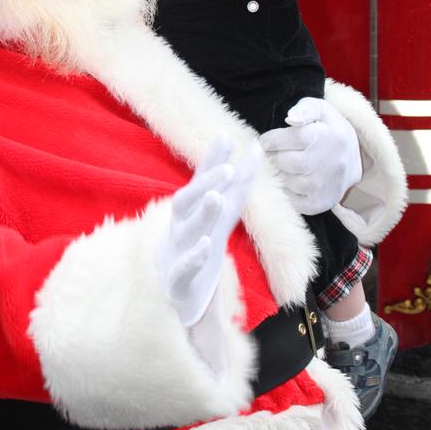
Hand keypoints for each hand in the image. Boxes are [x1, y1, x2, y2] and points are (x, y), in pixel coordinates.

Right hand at [158, 136, 260, 325]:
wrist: (174, 291)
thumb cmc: (198, 245)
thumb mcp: (220, 215)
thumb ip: (237, 185)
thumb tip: (257, 149)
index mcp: (191, 211)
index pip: (201, 182)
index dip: (212, 161)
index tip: (226, 138)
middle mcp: (180, 226)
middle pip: (187, 200)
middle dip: (205, 184)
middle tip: (228, 169)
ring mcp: (177, 251)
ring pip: (187, 230)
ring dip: (201, 214)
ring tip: (216, 198)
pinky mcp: (177, 281)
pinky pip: (183, 268)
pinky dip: (193, 257)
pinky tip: (206, 246)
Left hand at [260, 97, 361, 214]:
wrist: (354, 162)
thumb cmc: (330, 131)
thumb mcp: (322, 110)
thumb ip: (305, 108)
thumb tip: (290, 118)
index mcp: (326, 136)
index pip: (284, 139)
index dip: (270, 140)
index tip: (267, 141)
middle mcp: (326, 163)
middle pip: (282, 161)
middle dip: (273, 156)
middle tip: (274, 154)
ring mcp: (323, 186)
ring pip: (283, 180)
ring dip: (278, 173)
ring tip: (283, 166)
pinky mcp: (318, 204)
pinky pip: (288, 198)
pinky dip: (284, 190)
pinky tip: (290, 180)